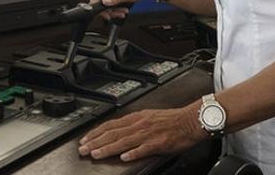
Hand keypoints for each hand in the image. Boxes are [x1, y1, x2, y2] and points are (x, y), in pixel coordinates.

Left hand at [77, 106, 203, 161]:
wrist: (191, 120)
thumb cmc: (172, 120)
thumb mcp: (149, 116)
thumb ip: (134, 123)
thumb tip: (120, 129)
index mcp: (137, 118)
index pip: (111, 125)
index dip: (96, 133)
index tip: (85, 139)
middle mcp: (140, 124)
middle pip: (113, 133)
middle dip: (96, 142)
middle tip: (83, 150)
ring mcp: (148, 134)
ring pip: (123, 141)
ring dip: (107, 148)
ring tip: (96, 154)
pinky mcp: (159, 143)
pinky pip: (143, 148)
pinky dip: (132, 153)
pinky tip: (124, 158)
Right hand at [90, 0, 161, 19]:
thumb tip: (104, 2)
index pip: (95, 2)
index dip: (101, 12)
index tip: (109, 16)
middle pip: (100, 4)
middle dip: (111, 11)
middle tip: (121, 13)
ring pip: (105, 4)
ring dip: (114, 10)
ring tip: (124, 11)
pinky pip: (108, 1)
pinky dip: (115, 6)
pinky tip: (122, 7)